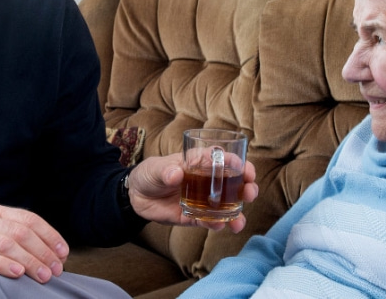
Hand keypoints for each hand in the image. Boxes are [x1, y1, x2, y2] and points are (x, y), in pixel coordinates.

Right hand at [0, 204, 68, 292]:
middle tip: (55, 269)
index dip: (49, 235)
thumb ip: (21, 241)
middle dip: (42, 251)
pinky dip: (3, 264)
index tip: (63, 253)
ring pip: (5, 243)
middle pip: (20, 232)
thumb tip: (56, 254)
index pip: (29, 219)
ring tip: (41, 274)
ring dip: (28, 260)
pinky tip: (17, 273)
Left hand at [128, 154, 257, 232]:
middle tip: (250, 193)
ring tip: (239, 222)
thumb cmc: (150, 173)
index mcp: (199, 163)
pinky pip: (208, 221)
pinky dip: (215, 224)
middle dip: (246, 188)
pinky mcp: (193, 216)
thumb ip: (165, 171)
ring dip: (236, 213)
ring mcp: (202, 200)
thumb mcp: (155, 168)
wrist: (136, 195)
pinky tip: (219, 226)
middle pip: (233, 184)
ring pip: (226, 206)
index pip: (223, 160)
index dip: (238, 163)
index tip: (247, 171)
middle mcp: (206, 181)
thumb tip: (176, 173)